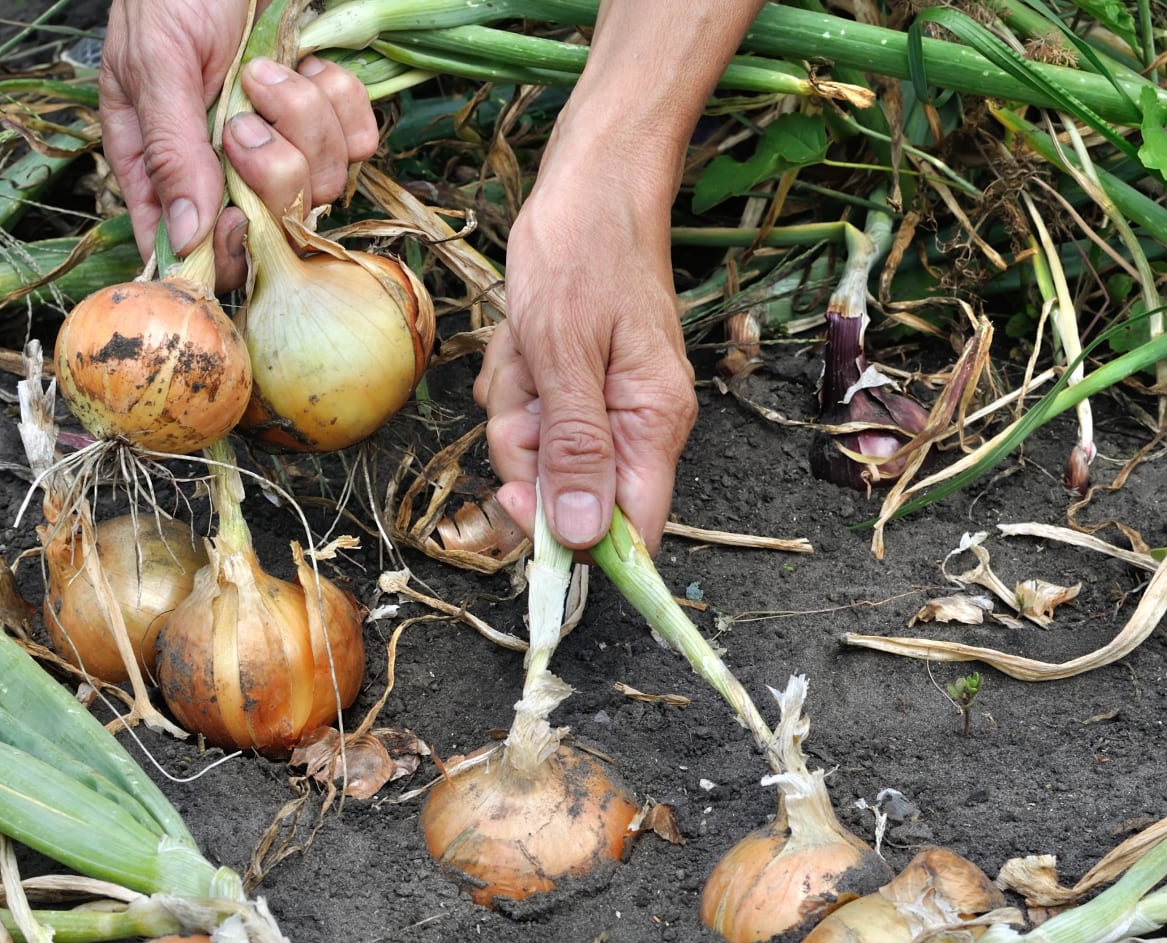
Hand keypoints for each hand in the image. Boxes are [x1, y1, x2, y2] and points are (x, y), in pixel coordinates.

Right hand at [100, 0, 378, 288]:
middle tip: (242, 114)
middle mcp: (223, 165)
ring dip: (304, 119)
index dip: (224, 249)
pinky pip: (357, 142)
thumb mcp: (156, 62)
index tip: (238, 219)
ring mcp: (281, 141)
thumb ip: (170, 150)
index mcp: (162, 164)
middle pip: (271, 223)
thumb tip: (186, 240)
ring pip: (320, 182)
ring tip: (268, 69)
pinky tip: (308, 64)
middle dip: (270, 168)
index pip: (194, 247)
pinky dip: (340, 99)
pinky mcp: (325, 116)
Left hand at [477, 168, 696, 552]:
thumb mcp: (563, 351)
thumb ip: (573, 449)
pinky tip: (523, 336)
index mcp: (652, 424)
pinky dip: (514, 378)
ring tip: (526, 344)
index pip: (629, 532)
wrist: (591, 180)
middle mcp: (637, 424)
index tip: (517, 499)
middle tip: (523, 386)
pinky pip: (529, 413)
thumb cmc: (581, 250)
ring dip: (514, 402)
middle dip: (524, 447)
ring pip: (538, 453)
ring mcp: (606, 404)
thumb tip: (585, 538)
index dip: (569, 536)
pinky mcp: (577, 384)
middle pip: (568, 496)